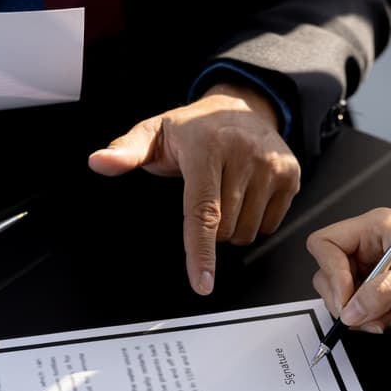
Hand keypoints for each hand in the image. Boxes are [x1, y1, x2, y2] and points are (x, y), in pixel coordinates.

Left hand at [88, 81, 299, 295]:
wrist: (242, 106)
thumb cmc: (193, 129)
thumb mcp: (154, 134)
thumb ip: (125, 152)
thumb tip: (98, 162)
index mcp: (207, 147)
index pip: (202, 212)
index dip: (200, 252)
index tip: (202, 284)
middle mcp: (244, 154)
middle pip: (224, 229)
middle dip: (211, 228)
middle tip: (206, 196)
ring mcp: (272, 165)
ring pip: (247, 232)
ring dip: (233, 228)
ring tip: (226, 193)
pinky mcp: (292, 174)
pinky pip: (269, 225)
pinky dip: (255, 220)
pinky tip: (248, 193)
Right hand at [306, 207, 390, 332]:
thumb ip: (381, 292)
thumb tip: (350, 311)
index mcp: (375, 227)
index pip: (326, 244)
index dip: (331, 272)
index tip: (347, 297)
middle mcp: (370, 247)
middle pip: (328, 274)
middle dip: (345, 300)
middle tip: (366, 314)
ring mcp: (374, 272)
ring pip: (341, 296)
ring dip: (360, 314)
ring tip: (387, 317)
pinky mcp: (381, 293)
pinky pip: (358, 310)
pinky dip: (371, 320)